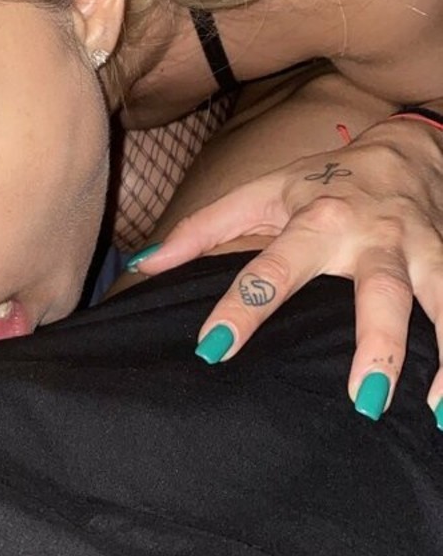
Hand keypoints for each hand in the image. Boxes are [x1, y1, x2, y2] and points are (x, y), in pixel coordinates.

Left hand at [129, 121, 442, 422]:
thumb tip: (142, 264)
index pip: (270, 269)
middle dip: (376, 343)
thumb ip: (200, 231)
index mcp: (315, 221)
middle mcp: (372, 237)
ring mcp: (421, 251)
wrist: (409, 147)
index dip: (242, 307)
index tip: (212, 349)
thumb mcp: (258, 193)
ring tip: (436, 408)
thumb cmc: (321, 179)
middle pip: (377, 291)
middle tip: (363, 398)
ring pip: (440, 301)